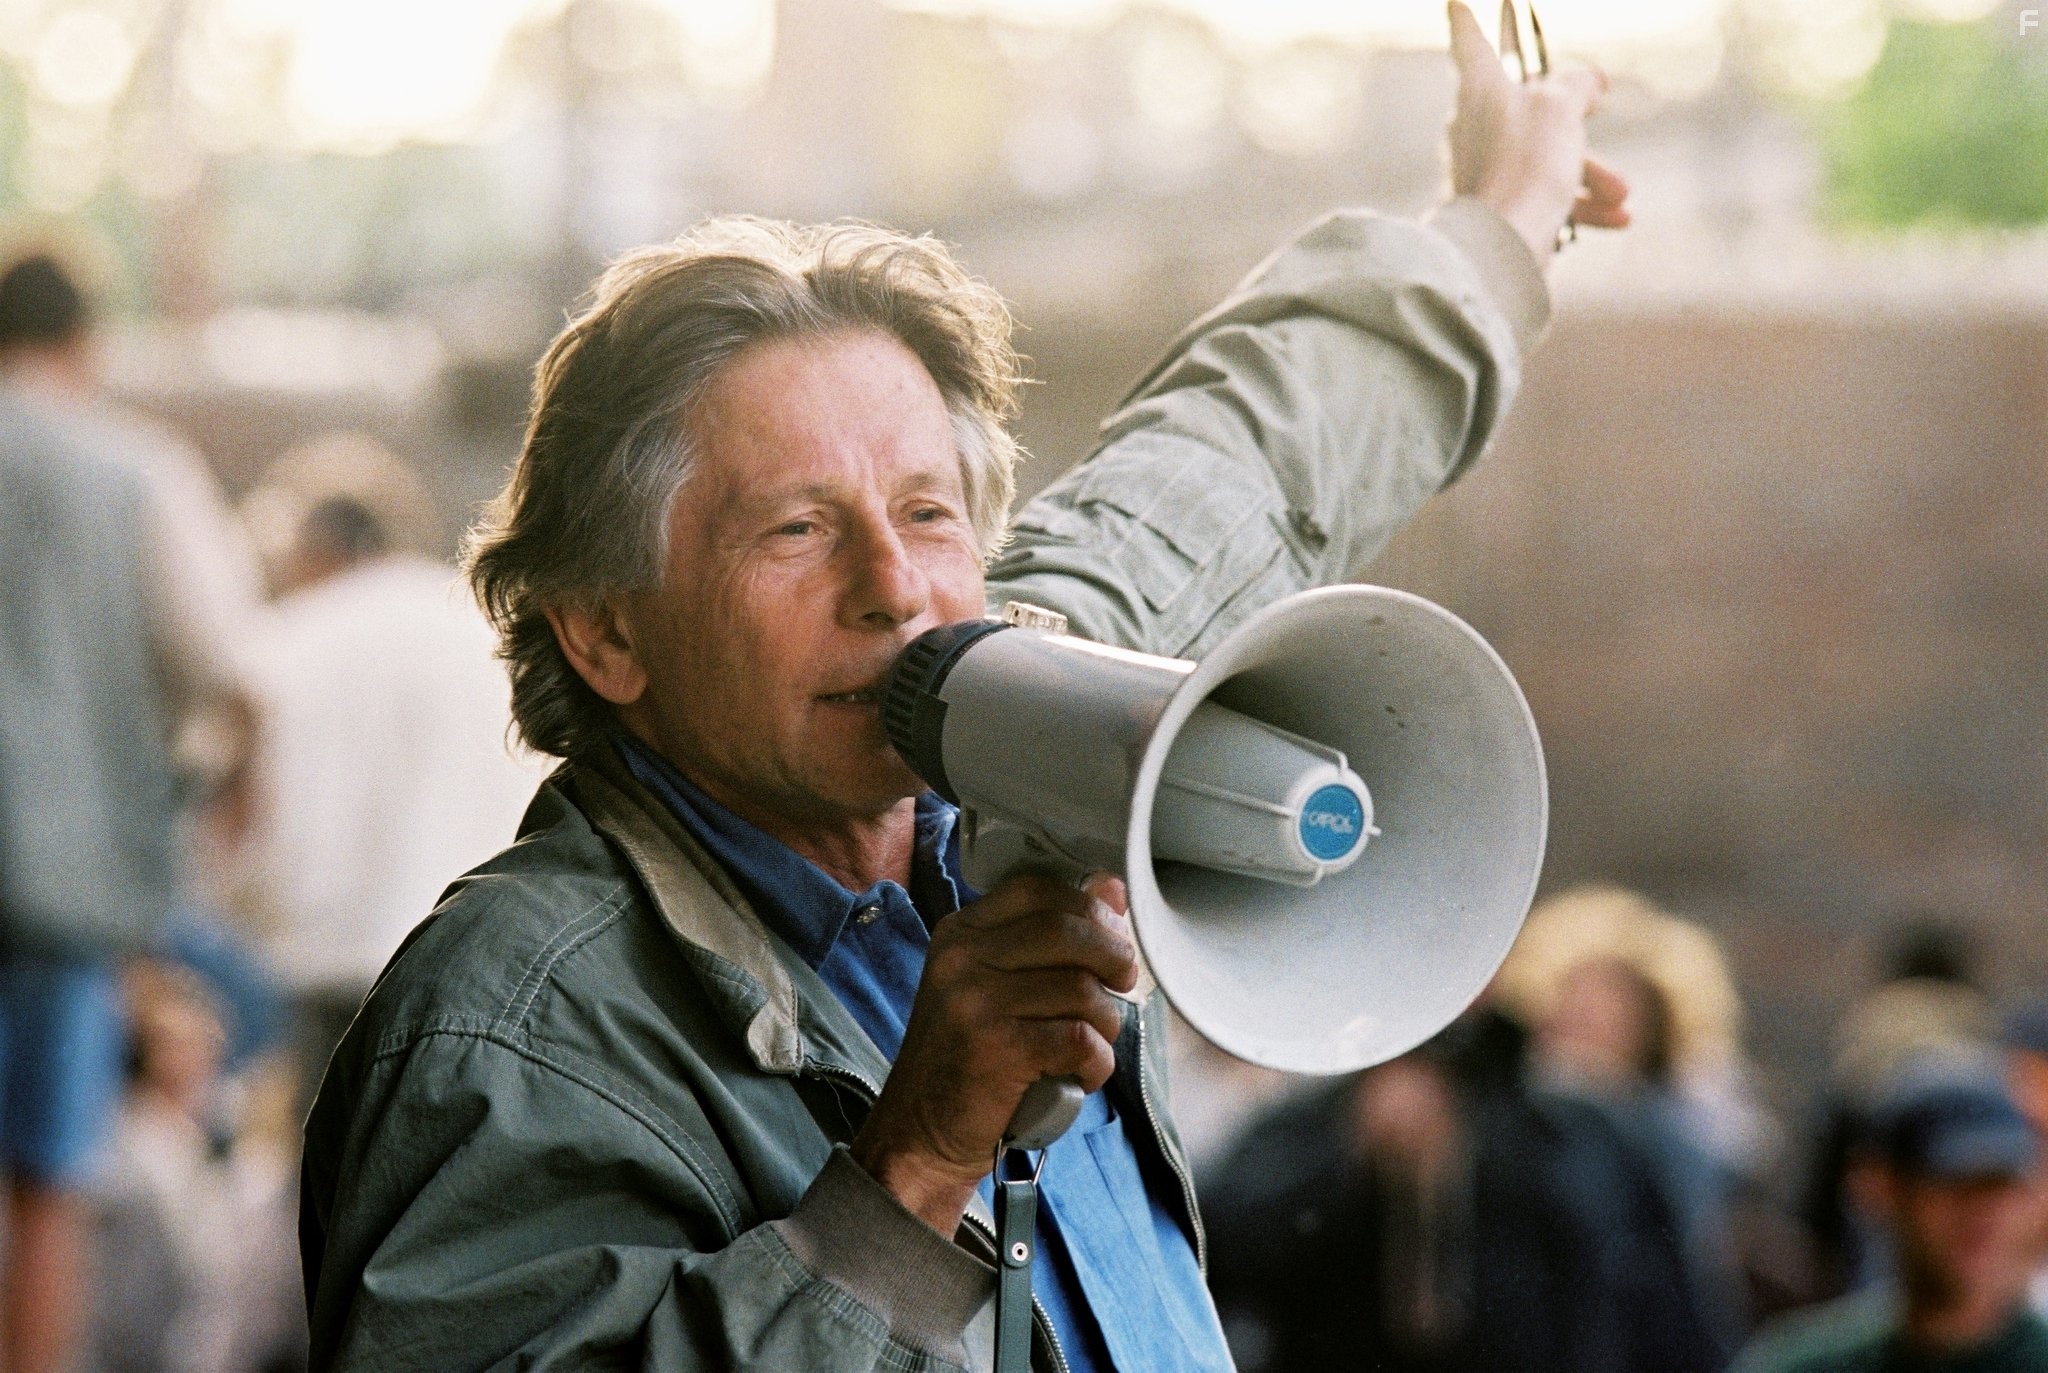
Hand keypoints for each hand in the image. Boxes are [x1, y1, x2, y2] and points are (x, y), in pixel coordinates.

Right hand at [850, 873, 1136, 1234]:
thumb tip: (1112, 888)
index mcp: (961, 932)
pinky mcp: (996, 1048)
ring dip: (1104, 1024)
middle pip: (1069, 930)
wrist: (919, 1134)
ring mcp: (974, 1000)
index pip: (1039, 889)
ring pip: (1082, 988)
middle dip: (1114, 959)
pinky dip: (1095, 1062)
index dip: (1090, 910)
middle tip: (1120, 987)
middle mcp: (962, 957)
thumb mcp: (994, 986)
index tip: (1110, 941)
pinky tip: (1078, 1076)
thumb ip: (1047, 939)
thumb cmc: (967, 1060)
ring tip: (1086, 1047)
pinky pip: (1079, 1038)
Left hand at [1445, 0, 1630, 262]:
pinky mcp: (1500, 210)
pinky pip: (1546, 199)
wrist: (1503, 246)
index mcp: (1479, 90)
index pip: (1471, 43)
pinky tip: (1617, 219)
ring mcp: (1485, 170)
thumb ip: (1576, 84)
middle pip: (1532, 109)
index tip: (1454, 1)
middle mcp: (1474, 128)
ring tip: (1622, 194)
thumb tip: (1588, 81)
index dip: (1467, 20)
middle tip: (1598, 104)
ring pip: (1547, 159)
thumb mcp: (1560, 107)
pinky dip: (1581, 207)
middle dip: (1576, 122)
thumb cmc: (1525, 167)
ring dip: (1591, 176)